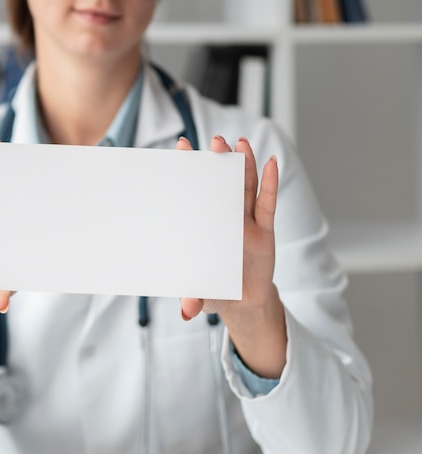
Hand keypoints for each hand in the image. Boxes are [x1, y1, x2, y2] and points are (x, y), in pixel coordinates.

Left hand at [177, 135, 285, 378]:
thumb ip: (194, 297)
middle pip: (223, 184)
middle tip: (215, 140)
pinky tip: (272, 164)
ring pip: (245, 189)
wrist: (242, 302)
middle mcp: (225, 219)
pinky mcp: (265, 231)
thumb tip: (186, 312)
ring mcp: (246, 222)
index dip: (190, 171)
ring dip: (244, 166)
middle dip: (219, 161)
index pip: (195, 194)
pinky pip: (268, 205)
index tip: (181, 147)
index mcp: (205, 228)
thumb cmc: (215, 289)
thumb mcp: (202, 293)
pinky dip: (270, 184)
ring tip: (241, 144)